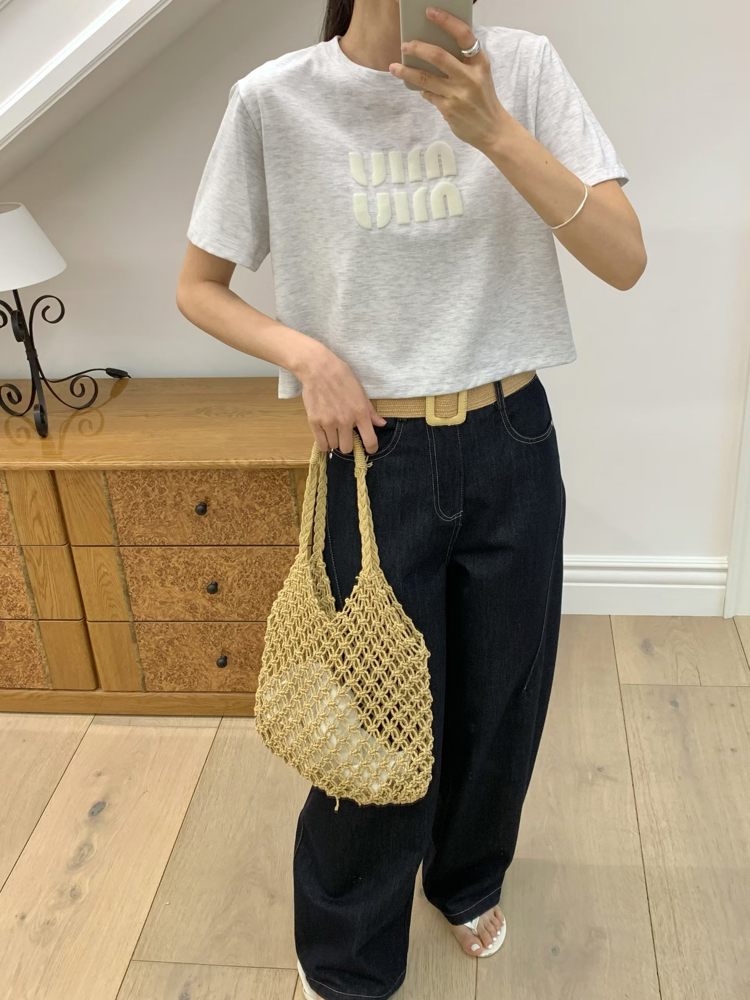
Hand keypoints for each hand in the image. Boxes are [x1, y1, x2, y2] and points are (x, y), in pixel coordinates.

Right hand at [297, 345, 386, 454]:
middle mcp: (345, 420)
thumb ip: (371, 411)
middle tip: (346, 435)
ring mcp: (328, 422)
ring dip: (335, 441)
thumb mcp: (361, 392)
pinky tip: (326, 437)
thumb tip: (381, 424)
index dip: (371, 448)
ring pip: (334, 446)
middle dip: (348, 444)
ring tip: (334, 431)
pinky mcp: (314, 422)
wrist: (318, 369)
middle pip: (348, 448)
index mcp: (360, 412)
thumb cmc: (342, 377)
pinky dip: (325, 444)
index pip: (369, 440)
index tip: (370, 449)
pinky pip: (321, 444)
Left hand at [390, 6, 510, 149]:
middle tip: (405, 45)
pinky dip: (422, 90)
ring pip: (425, 78)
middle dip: (417, 48)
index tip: (429, 12)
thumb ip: (463, 63)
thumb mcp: (481, 76)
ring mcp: (458, 94)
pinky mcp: (448, 109)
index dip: (446, 21)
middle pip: (438, 56)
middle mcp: (469, 77)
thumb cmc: (483, 99)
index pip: (463, 35)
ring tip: (394, 67)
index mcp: (479, 63)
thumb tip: (433, 51)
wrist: (493, 130)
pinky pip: (428, 94)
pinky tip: (418, 87)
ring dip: (406, 72)